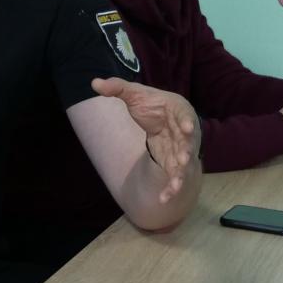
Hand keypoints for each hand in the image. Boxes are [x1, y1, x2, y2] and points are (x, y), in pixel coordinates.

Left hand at [91, 77, 197, 200]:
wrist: (163, 117)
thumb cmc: (153, 105)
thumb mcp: (136, 94)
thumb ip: (117, 87)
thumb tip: (94, 83)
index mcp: (178, 111)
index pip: (184, 115)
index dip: (186, 121)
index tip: (188, 127)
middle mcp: (184, 132)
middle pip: (187, 142)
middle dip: (186, 150)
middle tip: (184, 158)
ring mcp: (181, 149)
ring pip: (184, 164)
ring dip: (180, 174)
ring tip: (176, 186)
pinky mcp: (174, 163)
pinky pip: (175, 178)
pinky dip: (171, 189)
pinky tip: (163, 199)